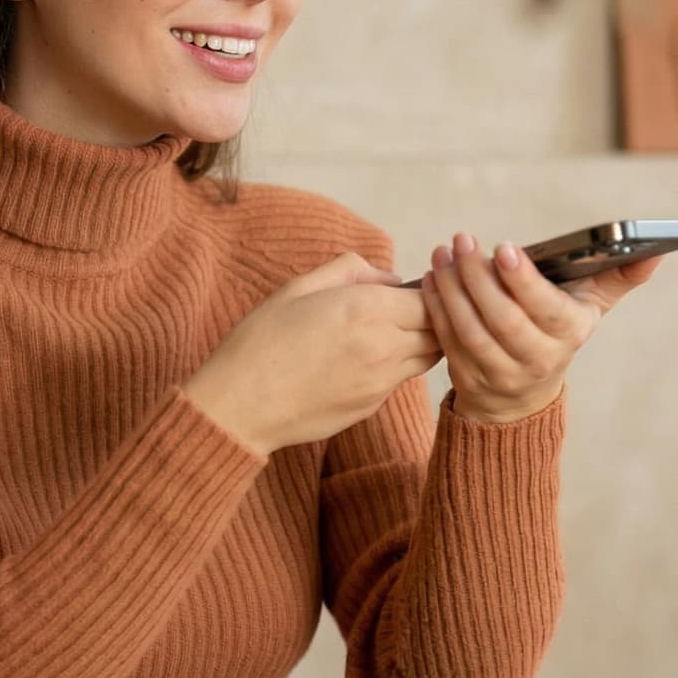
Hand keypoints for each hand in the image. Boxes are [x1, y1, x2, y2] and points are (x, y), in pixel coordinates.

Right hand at [185, 252, 441, 454]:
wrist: (239, 405)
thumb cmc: (260, 341)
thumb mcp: (298, 288)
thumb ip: (351, 271)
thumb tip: (391, 278)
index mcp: (366, 309)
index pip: (431, 299)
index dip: (432, 290)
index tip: (422, 285)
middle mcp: (383, 346)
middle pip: (438, 330)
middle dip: (435, 316)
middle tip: (418, 306)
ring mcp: (381, 381)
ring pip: (428, 358)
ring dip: (423, 342)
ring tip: (399, 330)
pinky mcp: (373, 406)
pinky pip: (401, 379)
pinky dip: (399, 365)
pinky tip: (371, 358)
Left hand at [419, 232, 661, 423]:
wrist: (521, 397)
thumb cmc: (557, 332)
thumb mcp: (590, 307)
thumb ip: (620, 276)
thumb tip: (655, 251)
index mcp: (568, 335)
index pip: (545, 309)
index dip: (523, 281)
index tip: (504, 248)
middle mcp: (537, 359)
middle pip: (503, 318)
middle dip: (478, 277)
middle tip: (462, 241)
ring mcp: (500, 373)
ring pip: (471, 329)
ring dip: (452, 289)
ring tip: (443, 255)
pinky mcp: (469, 377)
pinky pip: (449, 340)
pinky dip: (437, 307)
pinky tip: (432, 278)